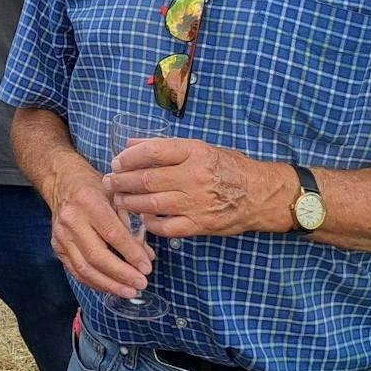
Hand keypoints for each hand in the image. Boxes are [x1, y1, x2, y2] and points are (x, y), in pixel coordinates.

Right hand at [44, 163, 153, 299]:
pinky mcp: (57, 247)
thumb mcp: (117, 196)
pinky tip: (112, 287)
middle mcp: (71, 220)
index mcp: (88, 202)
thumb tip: (147, 255)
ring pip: (85, 269)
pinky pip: (76, 272)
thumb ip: (132, 225)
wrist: (62, 181)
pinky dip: (96, 283)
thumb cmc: (93, 187)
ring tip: (129, 291)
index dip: (131, 254)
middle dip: (121, 274)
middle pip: (96, 256)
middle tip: (141, 284)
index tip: (147, 268)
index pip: (112, 234)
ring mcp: (61, 236)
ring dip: (109, 284)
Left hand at [105, 137, 291, 238]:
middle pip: (147, 179)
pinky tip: (142, 218)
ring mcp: (197, 203)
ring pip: (152, 204)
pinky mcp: (200, 225)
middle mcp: (195, 176)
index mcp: (195, 152)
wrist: (261, 194)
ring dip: (129, 202)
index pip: (153, 151)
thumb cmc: (229, 167)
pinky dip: (150, 223)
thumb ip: (166, 146)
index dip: (129, 157)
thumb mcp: (201, 147)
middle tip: (109, 182)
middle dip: (122, 181)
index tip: (116, 160)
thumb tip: (131, 144)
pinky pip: (166, 227)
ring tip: (118, 199)